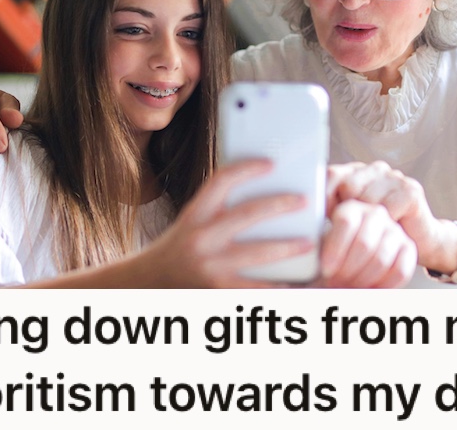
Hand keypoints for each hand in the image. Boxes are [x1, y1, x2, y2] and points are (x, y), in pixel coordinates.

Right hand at [136, 160, 313, 287]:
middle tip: (303, 201)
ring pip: (258, 254)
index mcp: (194, 215)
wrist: (148, 283)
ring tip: (308, 243)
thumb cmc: (177, 249)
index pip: (221, 181)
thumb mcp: (191, 222)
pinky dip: (277, 286)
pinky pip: (256, 288)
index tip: (270, 164)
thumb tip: (259, 191)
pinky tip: (295, 283)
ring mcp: (210, 267)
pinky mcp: (219, 292)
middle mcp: (200, 238)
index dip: (247, 169)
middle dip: (279, 205)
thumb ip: (218, 210)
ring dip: (287, 248)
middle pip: (247, 214)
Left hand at [316, 198, 415, 287]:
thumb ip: (317, 246)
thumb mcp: (320, 246)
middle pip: (364, 243)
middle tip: (335, 283)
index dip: (335, 249)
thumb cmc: (332, 255)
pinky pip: (400, 270)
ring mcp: (395, 229)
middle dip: (347, 270)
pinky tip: (368, 290)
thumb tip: (312, 252)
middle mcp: (375, 213)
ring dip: (362, 280)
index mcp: (350, 207)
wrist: (355, 262)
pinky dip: (382, 286)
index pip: (346, 222)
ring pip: (381, 259)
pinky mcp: (409, 247)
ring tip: (348, 288)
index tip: (326, 270)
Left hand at [326, 161, 439, 265]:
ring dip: (368, 222)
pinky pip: (387, 209)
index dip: (324, 197)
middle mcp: (375, 169)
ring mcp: (394, 177)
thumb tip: (305, 213)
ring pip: (367, 199)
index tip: (324, 219)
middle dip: (348, 212)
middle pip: (348, 186)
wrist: (420, 242)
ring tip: (373, 232)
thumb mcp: (350, 220)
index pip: (331, 175)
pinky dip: (386, 225)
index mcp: (355, 172)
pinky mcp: (411, 190)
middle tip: (354, 231)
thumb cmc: (378, 233)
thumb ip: (330, 210)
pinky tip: (390, 229)